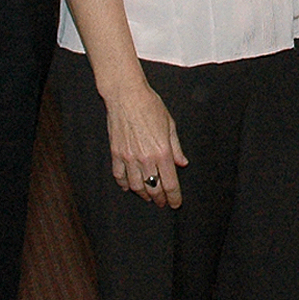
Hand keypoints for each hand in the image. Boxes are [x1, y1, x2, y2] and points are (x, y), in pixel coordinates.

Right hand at [105, 82, 188, 208]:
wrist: (126, 96)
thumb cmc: (150, 106)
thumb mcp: (170, 125)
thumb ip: (176, 147)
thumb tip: (182, 163)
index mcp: (162, 151)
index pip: (170, 182)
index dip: (174, 196)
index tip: (175, 203)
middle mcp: (145, 158)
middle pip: (153, 188)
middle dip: (160, 198)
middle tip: (163, 202)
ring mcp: (128, 157)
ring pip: (136, 186)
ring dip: (143, 194)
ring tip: (148, 196)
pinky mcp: (116, 154)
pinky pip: (119, 176)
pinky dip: (124, 184)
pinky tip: (129, 186)